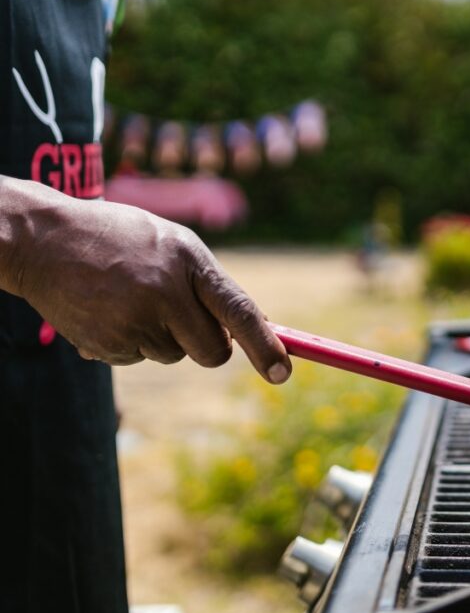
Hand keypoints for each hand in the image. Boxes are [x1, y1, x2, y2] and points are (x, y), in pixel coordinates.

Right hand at [0, 178, 290, 382]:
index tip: (282, 374)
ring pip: (173, 354)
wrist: (43, 240)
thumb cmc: (121, 239)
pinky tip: (107, 309)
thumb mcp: (172, 244)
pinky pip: (138, 357)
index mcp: (188, 260)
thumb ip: (209, 284)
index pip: (238, 310)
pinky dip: (129, 341)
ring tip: (129, 297)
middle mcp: (164, 293)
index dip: (264, 345)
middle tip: (182, 317)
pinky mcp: (107, 345)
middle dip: (207, 346)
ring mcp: (133, 321)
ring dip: (162, 336)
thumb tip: (256, 327)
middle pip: (211, 352)